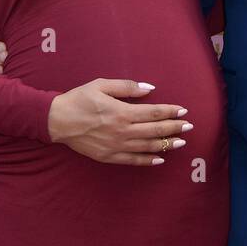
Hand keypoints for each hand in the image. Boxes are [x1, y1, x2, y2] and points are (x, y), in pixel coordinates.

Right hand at [47, 79, 190, 166]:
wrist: (57, 121)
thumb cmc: (79, 99)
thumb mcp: (102, 85)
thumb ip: (127, 87)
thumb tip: (149, 89)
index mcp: (122, 112)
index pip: (153, 113)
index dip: (170, 112)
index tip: (183, 111)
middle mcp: (122, 131)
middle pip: (154, 131)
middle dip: (174, 128)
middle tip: (189, 127)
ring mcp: (116, 146)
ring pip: (147, 147)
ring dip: (166, 144)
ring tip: (181, 142)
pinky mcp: (109, 157)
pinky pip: (133, 160)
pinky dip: (148, 160)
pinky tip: (160, 159)